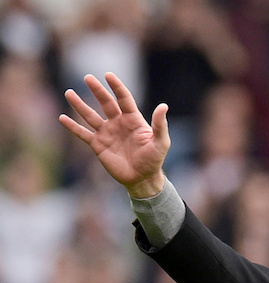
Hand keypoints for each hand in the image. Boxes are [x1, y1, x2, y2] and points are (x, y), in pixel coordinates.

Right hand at [59, 73, 170, 198]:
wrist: (142, 179)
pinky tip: (62, 118)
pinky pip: (83, 133)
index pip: (124, 99)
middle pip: (106, 103)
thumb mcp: (161, 142)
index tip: (108, 75)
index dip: (117, 87)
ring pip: (90, 116)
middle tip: (88, 77)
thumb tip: (163, 106)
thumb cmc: (154, 160)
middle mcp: (118, 123)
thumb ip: (160, 125)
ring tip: (69, 92)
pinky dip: (72, 127)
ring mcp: (107, 133)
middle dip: (97, 90)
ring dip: (80, 105)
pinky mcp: (98, 145)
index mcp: (133, 120)